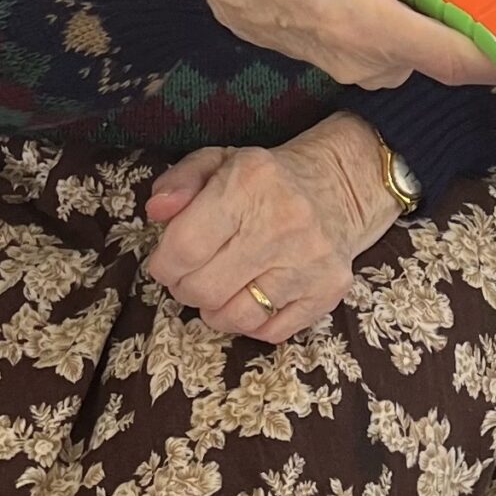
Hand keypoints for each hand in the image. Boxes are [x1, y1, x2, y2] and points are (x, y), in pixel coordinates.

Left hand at [142, 116, 393, 344]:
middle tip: (193, 276)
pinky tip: (252, 297)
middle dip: (186, 289)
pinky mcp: (328, 290)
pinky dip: (251, 323)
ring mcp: (310, 260)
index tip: (167, 263)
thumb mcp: (217, 163)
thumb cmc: (264, 180)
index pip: (185, 248)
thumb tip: (157, 211)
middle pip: (205, 288)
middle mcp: (284, 222)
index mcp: (250, 182)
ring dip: (215, 311)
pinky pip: (270, 332)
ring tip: (220, 289)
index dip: (164, 265)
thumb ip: (179, 182)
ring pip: (236, 318)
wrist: (337, 187)